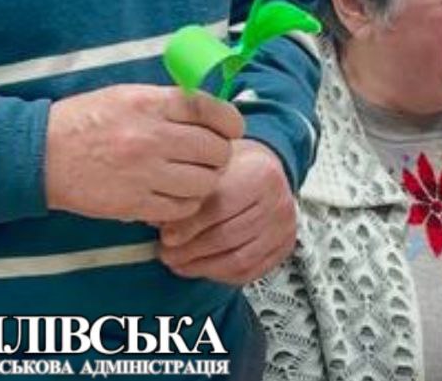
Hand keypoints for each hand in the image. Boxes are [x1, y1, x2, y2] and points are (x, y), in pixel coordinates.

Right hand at [45, 85, 243, 224]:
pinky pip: (181, 208)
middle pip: (216, 150)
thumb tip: (209, 109)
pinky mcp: (134, 204)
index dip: (231, 122)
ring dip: (206, 180)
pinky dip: (186, 203)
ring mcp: (144, 173)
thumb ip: (169, 102)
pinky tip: (175, 194)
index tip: (233, 129)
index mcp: (151, 104)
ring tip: (194, 175)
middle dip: (221, 153)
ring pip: (204, 182)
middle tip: (212, 155)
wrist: (41, 154)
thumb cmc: (86, 120)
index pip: (211, 110)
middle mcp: (152, 137)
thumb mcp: (128, 95)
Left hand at [157, 139, 296, 284]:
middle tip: (167, 253)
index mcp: (260, 173)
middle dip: (191, 250)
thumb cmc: (235, 168)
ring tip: (179, 262)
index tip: (166, 236)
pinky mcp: (283, 247)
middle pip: (228, 236)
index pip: (221, 206)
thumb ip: (188, 191)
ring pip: (237, 258)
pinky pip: (248, 271)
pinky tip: (201, 267)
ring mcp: (283, 227)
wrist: (266, 171)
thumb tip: (157, 219)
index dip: (190, 225)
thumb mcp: (213, 167)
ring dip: (201, 266)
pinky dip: (220, 274)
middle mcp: (277, 200)